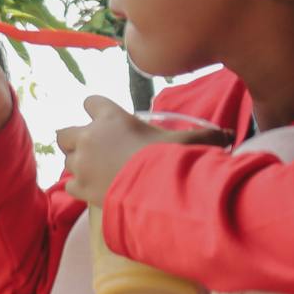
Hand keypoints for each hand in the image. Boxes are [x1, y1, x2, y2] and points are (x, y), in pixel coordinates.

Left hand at [56, 95, 228, 205]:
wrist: (156, 191)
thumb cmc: (171, 158)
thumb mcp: (191, 141)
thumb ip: (208, 136)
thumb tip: (229, 136)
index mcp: (111, 117)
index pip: (90, 102)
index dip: (95, 109)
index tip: (102, 117)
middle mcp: (89, 137)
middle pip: (63, 133)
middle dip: (74, 139)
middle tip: (93, 148)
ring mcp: (81, 164)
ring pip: (66, 160)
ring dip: (78, 164)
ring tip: (96, 171)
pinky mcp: (80, 187)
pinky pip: (70, 185)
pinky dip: (79, 187)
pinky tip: (93, 190)